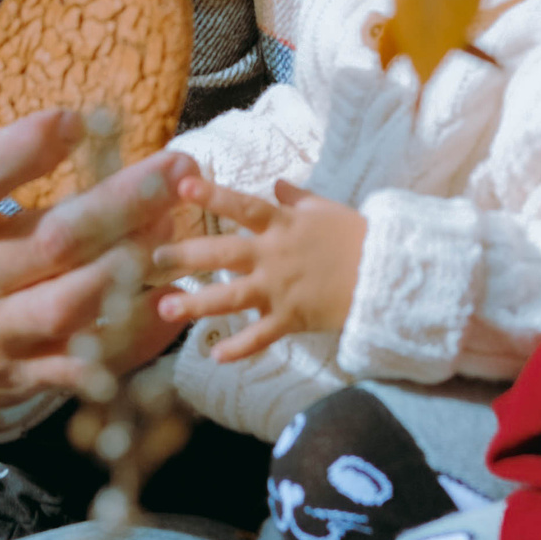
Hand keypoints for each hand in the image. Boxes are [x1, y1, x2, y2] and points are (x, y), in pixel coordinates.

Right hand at [0, 9, 194, 425]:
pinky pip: (85, 361)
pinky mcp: (17, 372)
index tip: (81, 116)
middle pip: (50, 240)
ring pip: (75, 303)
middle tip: (179, 163)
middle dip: (124, 201)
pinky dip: (131, 336)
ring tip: (180, 221)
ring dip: (137, 264)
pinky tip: (169, 298)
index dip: (29, 147)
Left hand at [152, 177, 365, 359]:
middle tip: (155, 259)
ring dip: (197, 303)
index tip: (183, 186)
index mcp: (282, 225)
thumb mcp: (325, 209)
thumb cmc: (356, 237)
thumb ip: (295, 198)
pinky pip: (260, 336)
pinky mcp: (291, 318)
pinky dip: (239, 348)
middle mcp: (274, 256)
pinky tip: (214, 356)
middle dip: (186, 256)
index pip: (242, 206)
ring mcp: (280, 289)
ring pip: (231, 297)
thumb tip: (276, 184)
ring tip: (165, 308)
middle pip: (223, 254)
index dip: (213, 195)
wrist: (385, 275)